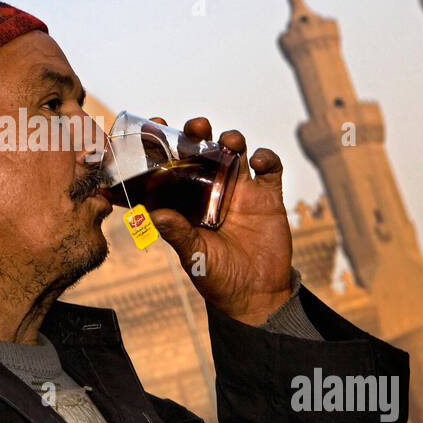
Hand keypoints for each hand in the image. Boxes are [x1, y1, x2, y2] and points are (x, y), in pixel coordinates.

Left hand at [146, 117, 292, 325]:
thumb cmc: (217, 278)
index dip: (161, 145)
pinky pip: (270, 168)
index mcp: (187, 201)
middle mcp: (211, 191)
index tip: (153, 126)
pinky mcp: (267, 197)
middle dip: (197, 132)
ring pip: (235, 152)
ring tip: (228, 142)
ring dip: (231, 139)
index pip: (170, 166)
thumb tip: (156, 215)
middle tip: (195, 127)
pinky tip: (260, 162)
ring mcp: (240, 191)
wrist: (256, 296)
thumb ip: (178, 234)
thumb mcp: (193, 256)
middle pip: (202, 150)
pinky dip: (267, 158)